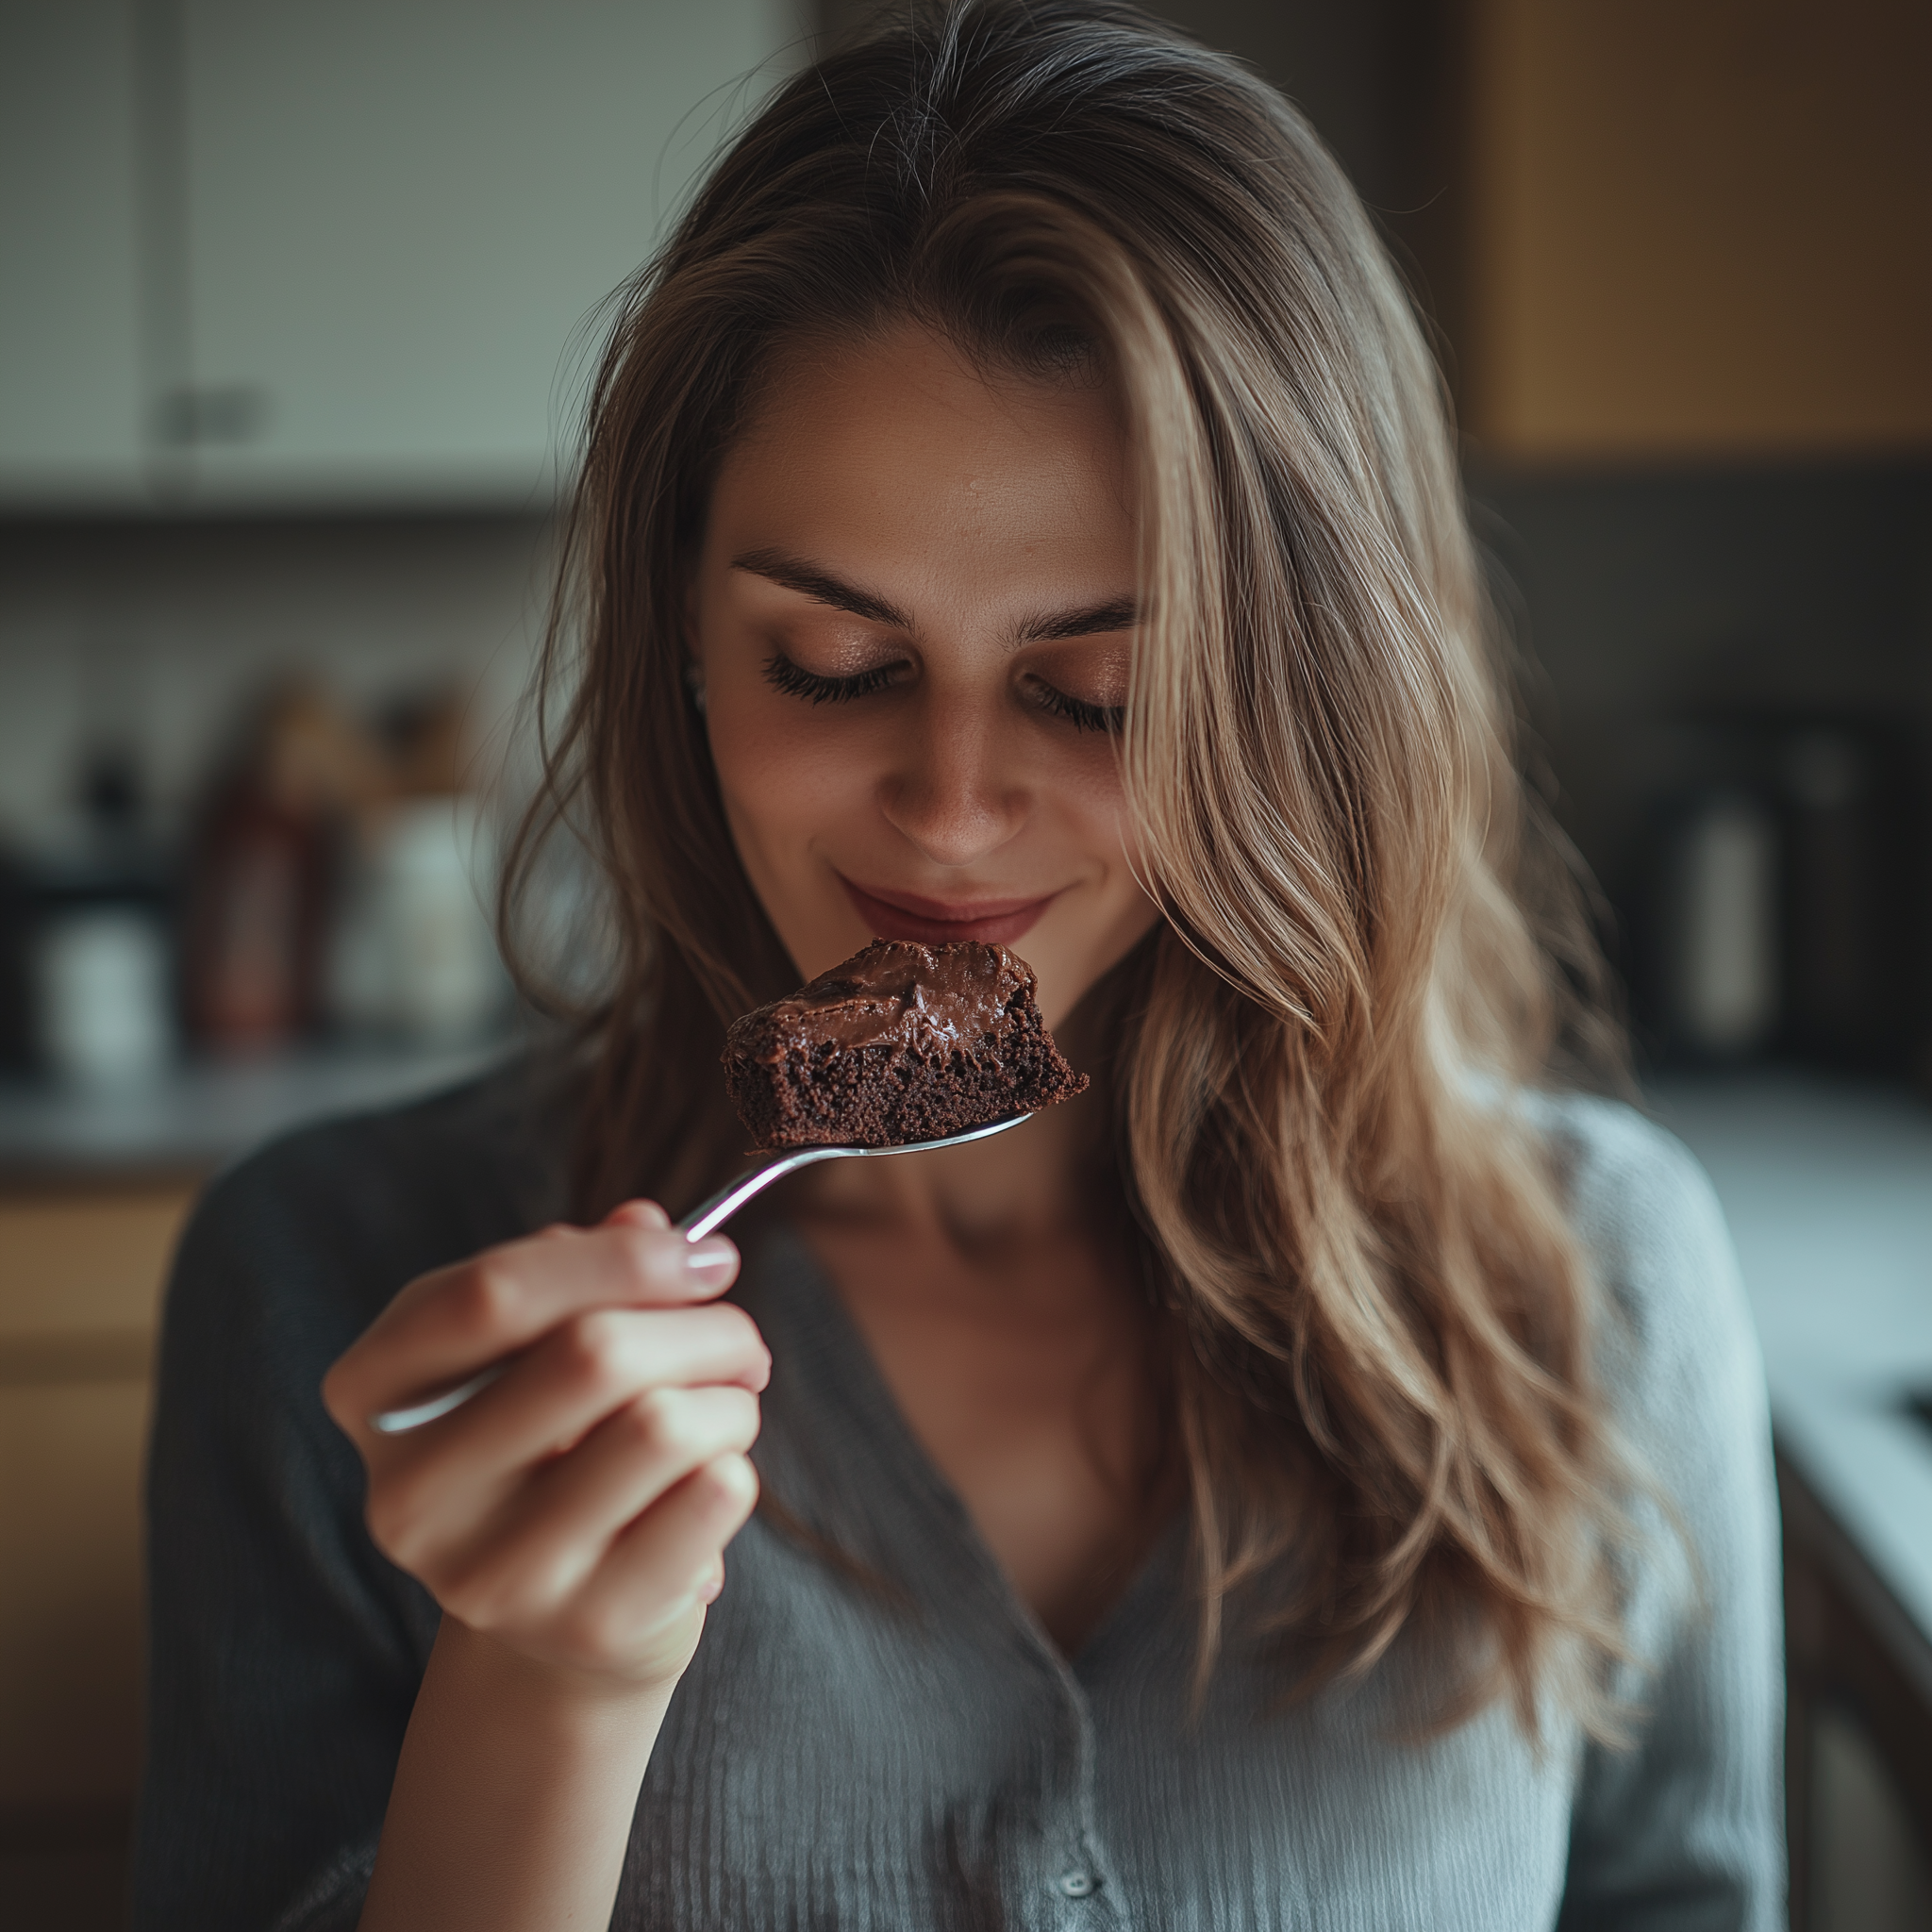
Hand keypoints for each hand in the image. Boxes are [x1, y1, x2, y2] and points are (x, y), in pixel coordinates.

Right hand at [323, 1202, 766, 1697]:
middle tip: (740, 1341)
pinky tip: (712, 1482)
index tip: (704, 1256)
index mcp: (375, 1395)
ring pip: (663, 1424)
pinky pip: (712, 1496)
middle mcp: (411, 1496)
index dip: (617, 1258)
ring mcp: (492, 1574)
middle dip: (703, 1327)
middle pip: (591, 1354)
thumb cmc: (554, 1445)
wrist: (565, 1616)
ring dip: (730, 1400)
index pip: (489, 1294)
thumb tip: (649, 1226)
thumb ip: (583, 1272)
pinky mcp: (585, 1625)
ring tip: (726, 1413)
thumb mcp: (540, 1348)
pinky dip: (738, 1467)